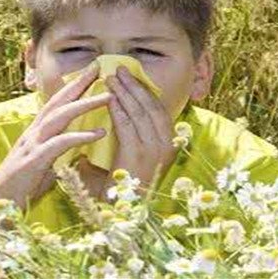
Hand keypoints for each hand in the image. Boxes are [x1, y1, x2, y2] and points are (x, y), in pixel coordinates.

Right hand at [0, 62, 112, 238]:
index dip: (73, 86)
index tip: (92, 72)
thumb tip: (79, 148)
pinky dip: (81, 136)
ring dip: (85, 104)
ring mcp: (32, 145)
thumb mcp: (44, 164)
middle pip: (58, 101)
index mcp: (36, 132)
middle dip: (79, 83)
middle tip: (99, 68)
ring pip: (60, 116)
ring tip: (108, 97)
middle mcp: (33, 132)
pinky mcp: (34, 160)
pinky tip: (100, 133)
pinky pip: (60, 143)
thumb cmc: (21, 187)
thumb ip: (59, 152)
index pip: (57, 103)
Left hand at [104, 65, 176, 195]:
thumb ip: (133, 131)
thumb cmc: (125, 181)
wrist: (122, 209)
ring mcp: (153, 150)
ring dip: (125, 92)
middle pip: (151, 106)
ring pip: (139, 112)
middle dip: (135, 85)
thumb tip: (121, 105)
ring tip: (111, 78)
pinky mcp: (137, 155)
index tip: (131, 74)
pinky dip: (118, 109)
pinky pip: (127, 125)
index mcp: (168, 143)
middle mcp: (165, 145)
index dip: (145, 89)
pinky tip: (109, 97)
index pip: (159, 108)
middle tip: (119, 69)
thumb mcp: (136, 151)